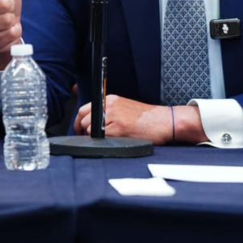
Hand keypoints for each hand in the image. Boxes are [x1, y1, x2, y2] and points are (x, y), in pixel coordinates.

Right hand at [0, 0, 21, 69]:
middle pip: (1, 4)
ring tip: (6, 19)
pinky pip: (7, 33)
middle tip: (7, 7)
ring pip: (6, 20)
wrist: (8, 27)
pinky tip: (7, 30)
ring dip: (11, 19)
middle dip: (10, 5)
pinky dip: (12, 31)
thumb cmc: (6, 4)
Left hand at [74, 95, 205, 143]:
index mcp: (110, 100)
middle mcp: (109, 106)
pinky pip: (100, 138)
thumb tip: (92, 122)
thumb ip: (109, 111)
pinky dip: (102, 142)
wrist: (163, 121)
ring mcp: (112, 117)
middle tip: (88, 139)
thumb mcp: (125, 107)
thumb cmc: (146, 118)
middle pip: (84, 119)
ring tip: (105, 140)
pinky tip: (112, 142)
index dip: (79, 121)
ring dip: (93, 137)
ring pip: (90, 129)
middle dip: (83, 131)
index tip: (79, 129)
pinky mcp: (117, 129)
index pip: (84, 109)